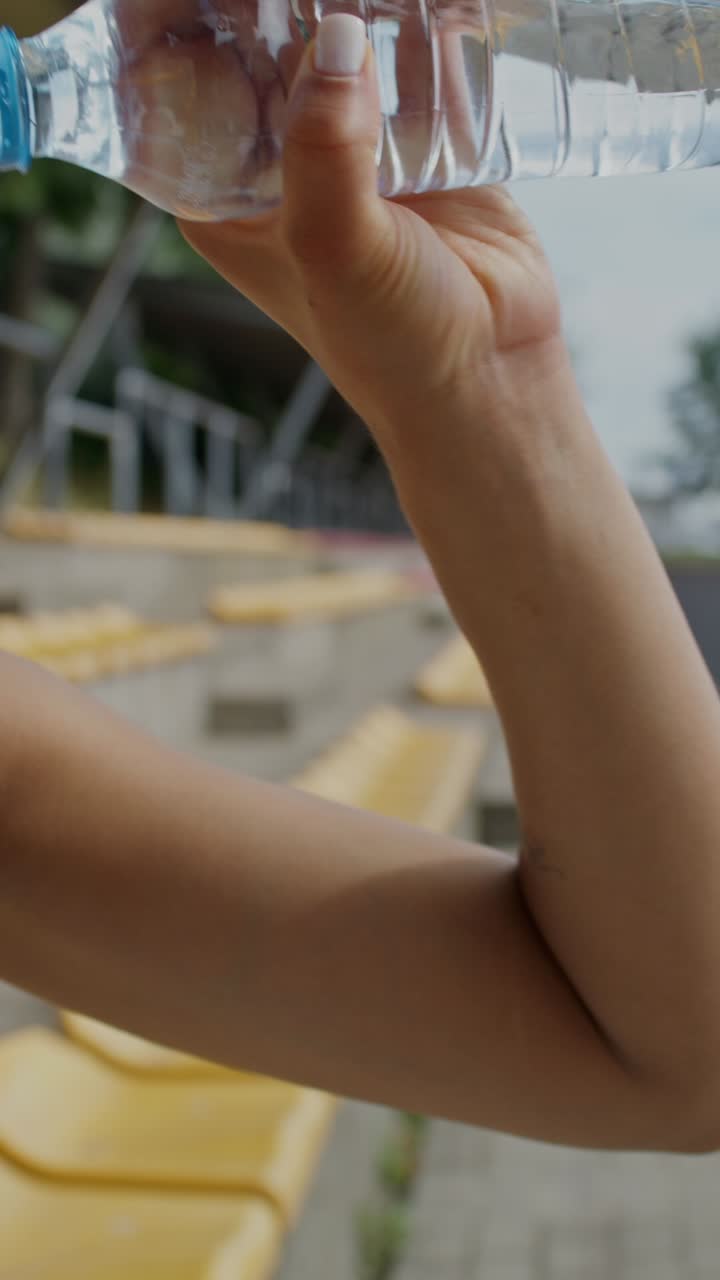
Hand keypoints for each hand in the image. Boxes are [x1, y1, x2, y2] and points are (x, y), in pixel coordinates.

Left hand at [179, 13, 568, 445]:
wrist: (488, 375)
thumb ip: (324, 148)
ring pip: (341, 41)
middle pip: (261, 46)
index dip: (180, 20)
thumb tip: (335, 36)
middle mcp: (282, 162)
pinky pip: (418, 57)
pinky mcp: (425, 138)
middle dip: (279, 4)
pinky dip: (424, 19)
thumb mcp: (335, 249)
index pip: (182, 84)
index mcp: (226, 193)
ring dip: (352, 2)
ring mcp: (353, 145)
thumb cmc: (390, 341)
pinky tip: (430, 1)